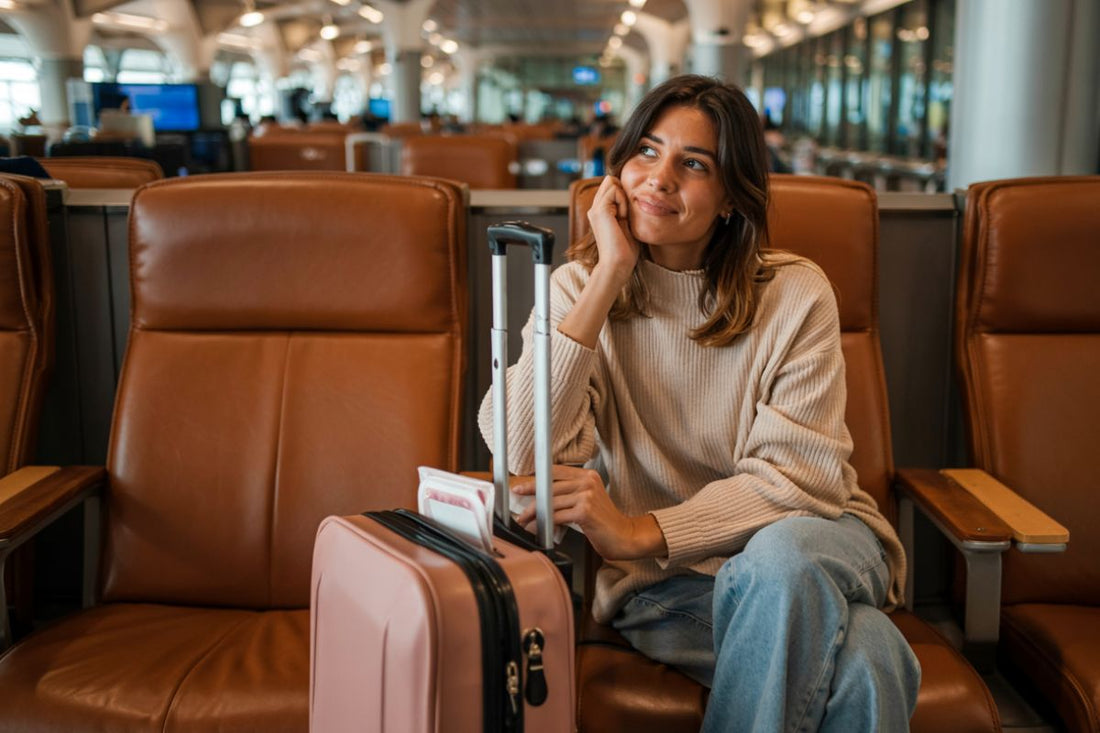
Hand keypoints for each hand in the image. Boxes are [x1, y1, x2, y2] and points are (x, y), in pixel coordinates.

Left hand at [512, 465, 666, 560]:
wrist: (625, 536)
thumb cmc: (604, 522)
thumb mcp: (588, 500)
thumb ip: (570, 494)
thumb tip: (542, 497)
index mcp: (588, 475)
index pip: (556, 471)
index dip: (536, 477)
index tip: (521, 483)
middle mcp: (588, 481)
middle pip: (550, 486)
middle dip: (530, 495)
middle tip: (517, 502)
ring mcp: (587, 495)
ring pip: (551, 502)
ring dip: (534, 513)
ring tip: (525, 520)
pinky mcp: (585, 511)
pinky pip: (557, 516)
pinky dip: (545, 523)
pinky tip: (539, 528)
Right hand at [587, 175, 639, 285]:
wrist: (617, 264)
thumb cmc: (625, 250)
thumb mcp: (626, 224)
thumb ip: (625, 209)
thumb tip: (631, 193)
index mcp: (600, 212)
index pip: (612, 186)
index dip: (623, 194)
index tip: (626, 216)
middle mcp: (594, 208)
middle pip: (610, 180)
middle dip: (623, 194)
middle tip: (625, 216)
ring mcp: (595, 208)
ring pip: (613, 183)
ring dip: (623, 199)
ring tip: (622, 219)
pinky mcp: (599, 209)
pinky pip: (615, 190)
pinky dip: (623, 203)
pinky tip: (621, 219)